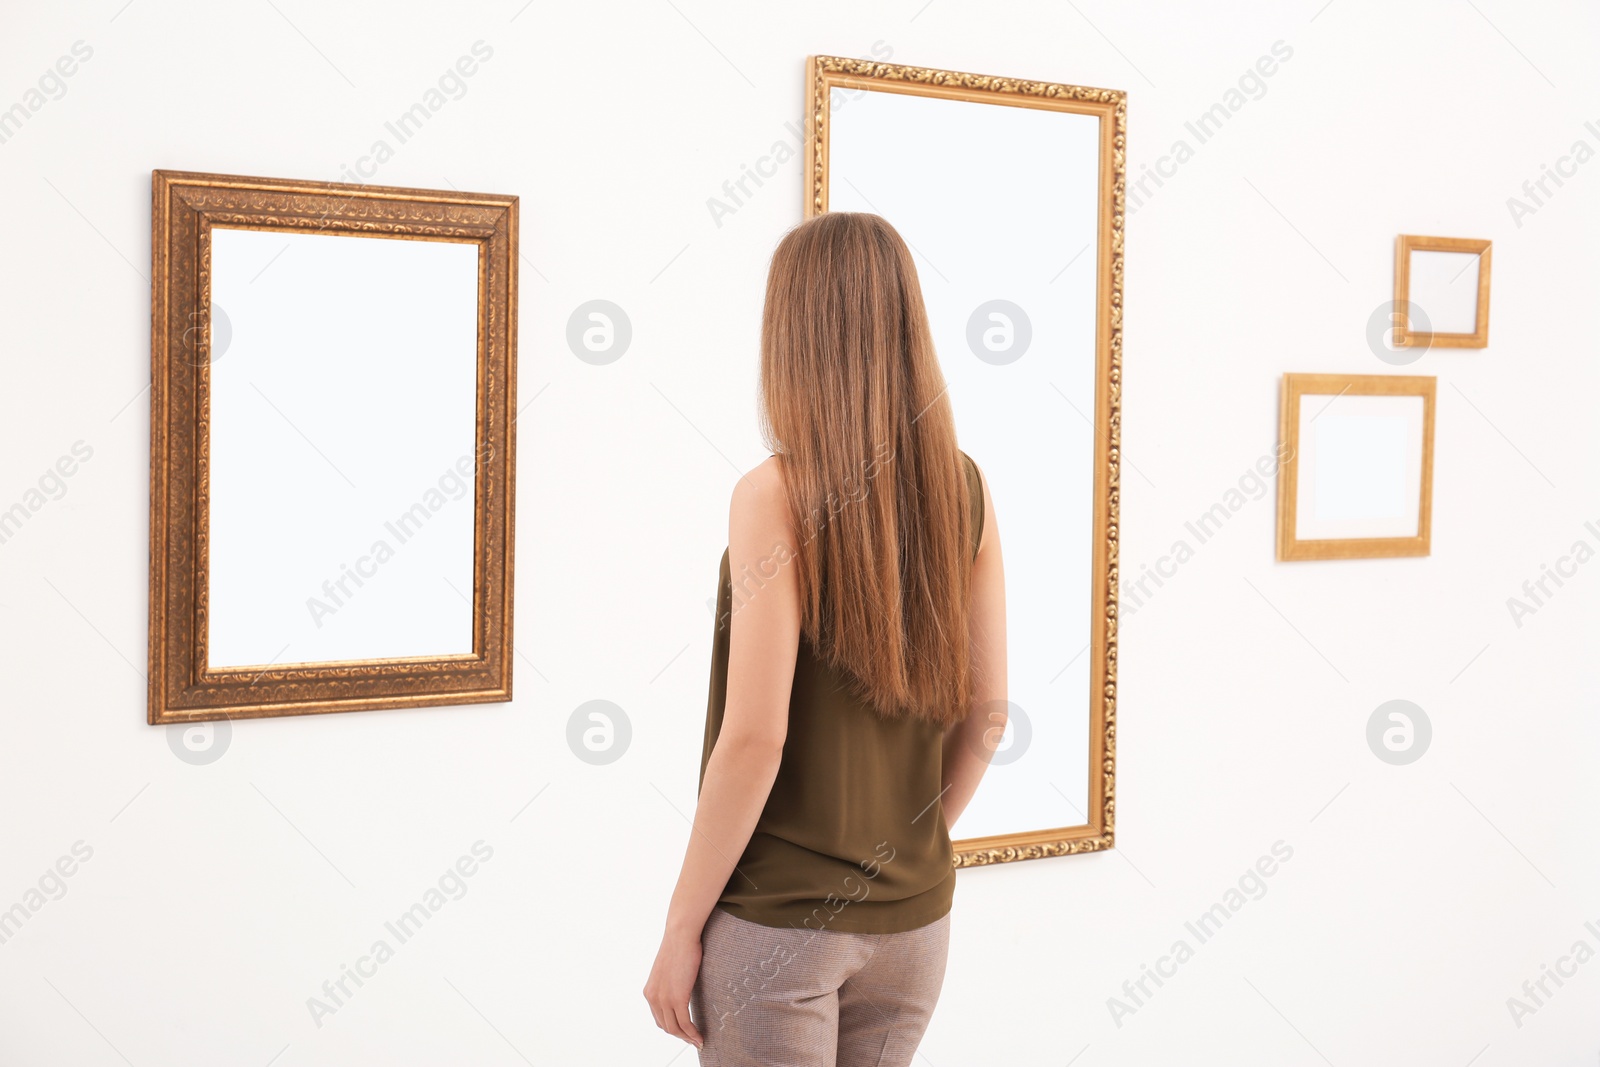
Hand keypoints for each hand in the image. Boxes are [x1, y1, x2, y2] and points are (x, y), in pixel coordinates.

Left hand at [644, 926, 704, 1049]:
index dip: (672, 1028)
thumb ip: (670, 984)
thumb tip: (681, 990)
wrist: (680, 935)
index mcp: (650, 992)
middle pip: (666, 1026)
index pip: (659, 1018)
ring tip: (698, 1041)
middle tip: (694, 1040)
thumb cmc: (678, 947)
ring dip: (687, 1038)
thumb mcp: (668, 970)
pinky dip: (693, 1033)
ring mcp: (664, 999)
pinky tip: (699, 1036)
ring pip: (675, 1028)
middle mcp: (653, 998)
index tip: (684, 1032)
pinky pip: (685, 1023)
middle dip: (680, 1036)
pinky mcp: (677, 998)